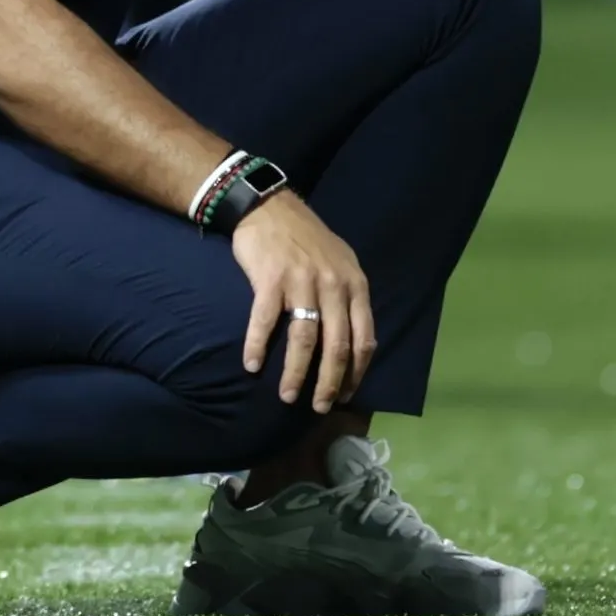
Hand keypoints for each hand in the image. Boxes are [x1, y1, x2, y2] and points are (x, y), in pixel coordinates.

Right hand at [232, 189, 373, 411]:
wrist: (270, 207)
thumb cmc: (306, 239)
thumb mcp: (341, 263)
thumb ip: (350, 298)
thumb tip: (356, 342)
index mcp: (355, 284)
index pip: (363, 339)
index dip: (356, 373)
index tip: (346, 396)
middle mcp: (333, 285)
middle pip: (336, 347)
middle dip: (329, 384)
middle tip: (319, 408)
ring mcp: (302, 282)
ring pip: (304, 340)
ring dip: (296, 374)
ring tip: (288, 396)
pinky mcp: (271, 279)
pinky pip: (265, 322)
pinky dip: (258, 346)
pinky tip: (252, 365)